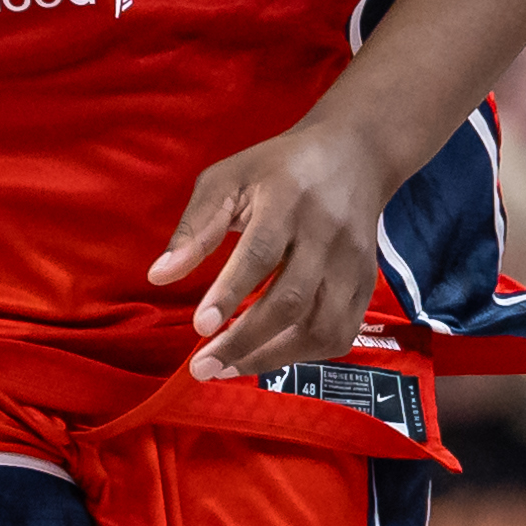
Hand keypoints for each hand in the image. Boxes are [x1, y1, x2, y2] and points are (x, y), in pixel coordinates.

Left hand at [149, 113, 385, 380]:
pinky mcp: (367, 283)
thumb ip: (195, 227)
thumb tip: (158, 276)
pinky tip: (269, 356)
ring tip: (228, 369)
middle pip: (291, 300)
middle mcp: (327, 234)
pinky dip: (304, 355)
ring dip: (272, 357)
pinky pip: (340, 333)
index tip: (199, 328)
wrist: (354, 156)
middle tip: (202, 368)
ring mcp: (353, 263)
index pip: (261, 252)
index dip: (231, 292)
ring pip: (320, 326)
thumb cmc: (277, 169)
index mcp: (288, 200)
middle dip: (244, 342)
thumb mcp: (228, 179)